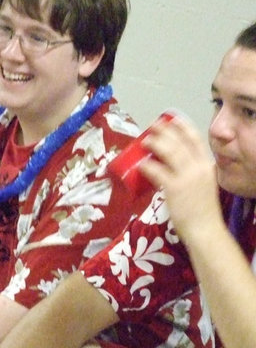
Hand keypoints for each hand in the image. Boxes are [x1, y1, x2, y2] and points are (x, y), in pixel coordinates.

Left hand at [140, 116, 218, 241]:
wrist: (205, 228)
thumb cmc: (201, 209)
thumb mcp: (203, 183)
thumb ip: (192, 172)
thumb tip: (172, 164)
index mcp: (207, 165)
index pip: (196, 139)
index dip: (182, 127)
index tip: (171, 119)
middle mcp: (199, 167)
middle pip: (180, 142)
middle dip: (164, 131)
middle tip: (152, 126)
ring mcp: (187, 177)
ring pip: (169, 152)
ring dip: (155, 143)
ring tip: (144, 141)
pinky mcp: (174, 188)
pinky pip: (157, 171)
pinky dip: (147, 166)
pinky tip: (140, 164)